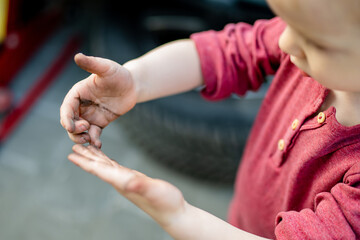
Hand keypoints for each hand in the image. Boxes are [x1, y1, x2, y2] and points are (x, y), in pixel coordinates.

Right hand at [60, 54, 137, 146]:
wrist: (133, 85)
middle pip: (70, 122)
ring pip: (78, 131)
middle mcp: (81, 105)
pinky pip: (93, 134)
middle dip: (74, 129)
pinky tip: (99, 144)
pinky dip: (93, 140)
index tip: (70, 126)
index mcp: (78, 93)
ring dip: (81, 138)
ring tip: (91, 140)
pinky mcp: (100, 122)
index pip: (66, 107)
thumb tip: (77, 56)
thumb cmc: (119, 74)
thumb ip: (92, 64)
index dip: (66, 117)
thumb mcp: (106, 68)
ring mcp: (90, 115)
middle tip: (86, 129)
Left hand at [68, 144, 185, 226]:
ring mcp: (128, 182)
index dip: (85, 163)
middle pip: (99, 168)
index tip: (71, 156)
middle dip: (86, 158)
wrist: (173, 213)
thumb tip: (129, 183)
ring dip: (96, 158)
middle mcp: (122, 182)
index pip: (100, 171)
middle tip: (73, 148)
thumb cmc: (167, 203)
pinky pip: (117, 168)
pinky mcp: (135, 180)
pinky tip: (107, 160)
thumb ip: (142, 186)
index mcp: (123, 182)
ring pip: (107, 167)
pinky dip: (109, 161)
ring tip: (87, 149)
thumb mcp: (156, 191)